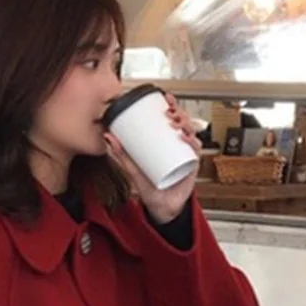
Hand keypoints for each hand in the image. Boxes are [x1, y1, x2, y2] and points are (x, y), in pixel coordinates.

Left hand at [105, 92, 201, 224]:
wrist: (161, 208)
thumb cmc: (150, 188)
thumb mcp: (133, 169)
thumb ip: (122, 155)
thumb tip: (109, 138)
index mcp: (166, 143)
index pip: (171, 119)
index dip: (171, 105)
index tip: (165, 97)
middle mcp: (178, 146)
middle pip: (183, 123)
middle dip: (179, 113)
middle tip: (169, 112)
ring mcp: (186, 155)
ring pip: (192, 133)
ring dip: (185, 124)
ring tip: (175, 123)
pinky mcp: (192, 166)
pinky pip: (196, 151)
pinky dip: (193, 142)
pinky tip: (185, 138)